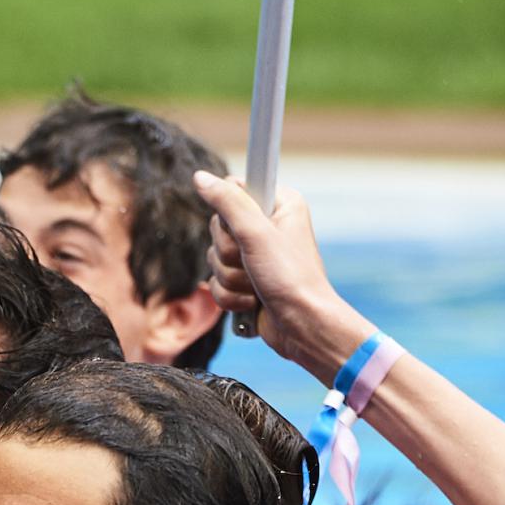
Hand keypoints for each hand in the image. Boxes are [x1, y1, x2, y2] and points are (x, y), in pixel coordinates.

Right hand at [191, 171, 363, 374]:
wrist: (303, 326)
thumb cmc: (290, 279)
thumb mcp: (256, 233)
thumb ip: (227, 202)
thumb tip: (200, 177)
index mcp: (279, 205)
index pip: (234, 192)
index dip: (231, 215)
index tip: (245, 230)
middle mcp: (268, 227)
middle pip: (219, 228)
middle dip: (230, 254)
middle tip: (254, 263)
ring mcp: (256, 256)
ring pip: (215, 258)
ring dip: (232, 278)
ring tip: (257, 286)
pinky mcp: (246, 282)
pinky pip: (217, 283)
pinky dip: (231, 297)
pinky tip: (252, 302)